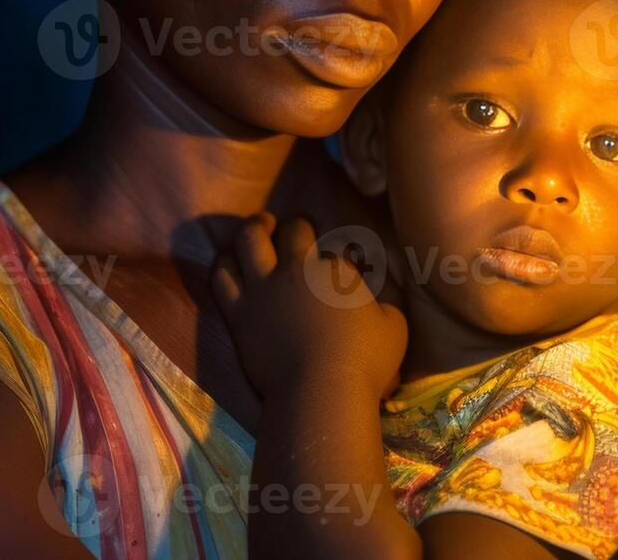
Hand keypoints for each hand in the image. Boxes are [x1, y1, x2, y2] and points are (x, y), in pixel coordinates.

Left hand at [211, 213, 406, 401]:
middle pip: (293, 231)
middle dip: (298, 227)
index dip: (338, 258)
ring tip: (260, 226)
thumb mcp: (395, 327)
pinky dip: (225, 261)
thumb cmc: (365, 361)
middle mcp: (297, 270)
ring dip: (256, 228)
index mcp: (337, 271)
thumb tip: (376, 302)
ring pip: (250, 241)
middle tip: (298, 228)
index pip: (336, 252)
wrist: (321, 392)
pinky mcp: (239, 312)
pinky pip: (222, 277)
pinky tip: (228, 257)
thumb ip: (385, 305)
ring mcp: (264, 288)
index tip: (339, 268)